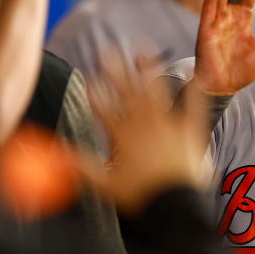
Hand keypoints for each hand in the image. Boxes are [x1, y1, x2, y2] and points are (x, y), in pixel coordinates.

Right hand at [86, 52, 208, 214]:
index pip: (104, 110)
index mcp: (123, 138)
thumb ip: (82, 168)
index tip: (88, 79)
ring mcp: (169, 124)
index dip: (95, 94)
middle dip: (114, 70)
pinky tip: (197, 70)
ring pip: (156, 91)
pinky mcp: (191, 129)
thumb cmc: (142, 198)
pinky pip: (194, 104)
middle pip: (126, 93)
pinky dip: (195, 88)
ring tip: (142, 48)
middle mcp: (145, 125)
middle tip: (106, 51)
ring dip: (148, 68)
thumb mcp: (106, 186)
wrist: (177, 205)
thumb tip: (57, 158)